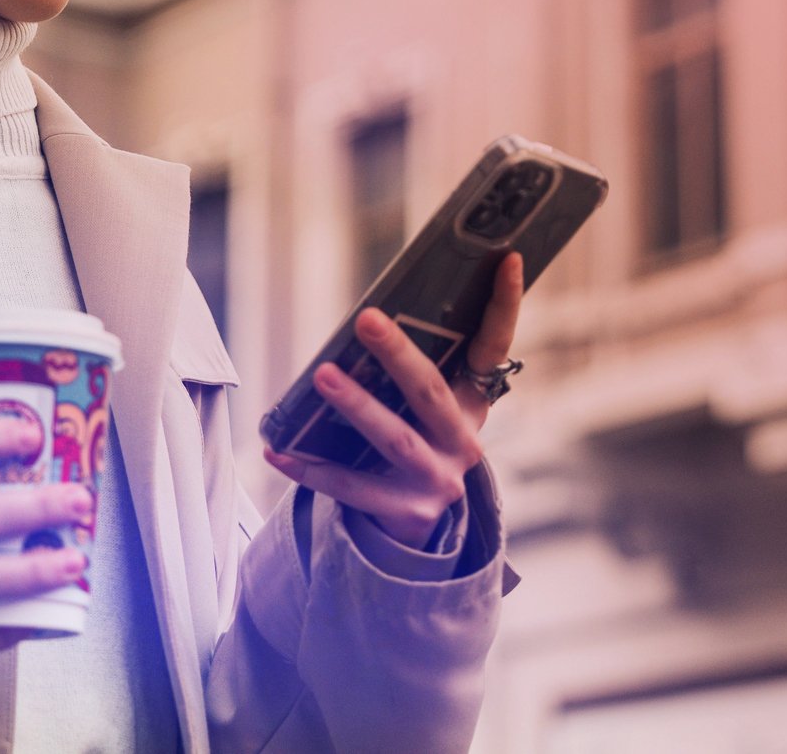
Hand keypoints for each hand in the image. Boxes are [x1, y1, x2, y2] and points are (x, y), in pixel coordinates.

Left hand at [264, 252, 522, 549]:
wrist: (420, 527)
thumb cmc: (415, 439)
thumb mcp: (428, 407)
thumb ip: (411, 367)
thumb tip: (369, 311)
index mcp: (472, 404)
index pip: (494, 347)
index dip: (504, 304)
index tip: (509, 258)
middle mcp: (463, 442)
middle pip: (430, 392)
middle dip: (398, 355)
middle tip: (366, 318)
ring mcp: (436, 480)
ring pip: (395, 438)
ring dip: (357, 406)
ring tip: (322, 376)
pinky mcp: (403, 511)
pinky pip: (351, 487)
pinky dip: (311, 469)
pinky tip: (277, 450)